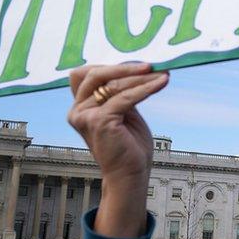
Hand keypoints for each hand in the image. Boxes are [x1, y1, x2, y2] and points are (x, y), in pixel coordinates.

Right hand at [67, 63, 168, 237]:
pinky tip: (161, 83)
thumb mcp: (124, 113)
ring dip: (140, 77)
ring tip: (162, 73)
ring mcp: (84, 116)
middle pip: (95, 74)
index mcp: (80, 107)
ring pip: (113, 85)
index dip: (109, 65)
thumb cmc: (129, 145)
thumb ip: (120, 93)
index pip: (86, 74)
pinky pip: (125, 98)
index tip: (136, 64)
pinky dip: (145, 89)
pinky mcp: (99, 122)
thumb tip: (135, 66)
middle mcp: (76, 110)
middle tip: (150, 64)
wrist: (130, 174)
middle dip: (124, 67)